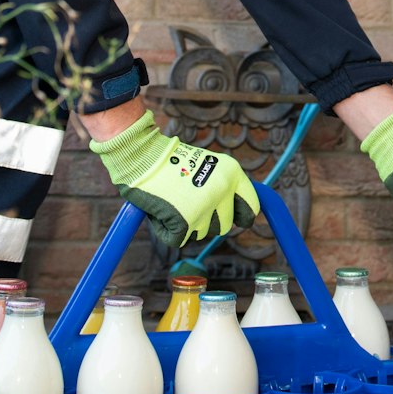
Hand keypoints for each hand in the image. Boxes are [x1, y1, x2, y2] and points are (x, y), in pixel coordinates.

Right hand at [90, 112, 259, 247]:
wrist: (142, 154)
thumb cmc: (169, 161)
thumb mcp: (208, 165)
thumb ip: (223, 186)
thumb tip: (236, 214)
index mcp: (232, 172)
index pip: (251, 207)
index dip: (243, 216)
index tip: (239, 220)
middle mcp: (223, 189)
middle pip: (224, 226)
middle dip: (207, 221)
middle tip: (187, 203)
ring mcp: (205, 207)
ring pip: (201, 233)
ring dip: (186, 223)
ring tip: (172, 200)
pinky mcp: (184, 222)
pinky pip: (177, 239)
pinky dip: (166, 230)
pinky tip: (159, 210)